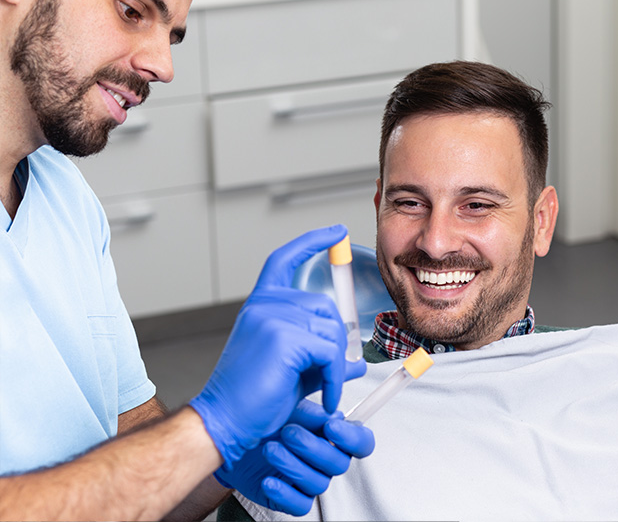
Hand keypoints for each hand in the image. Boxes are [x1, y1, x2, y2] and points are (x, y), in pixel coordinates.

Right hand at [189, 225, 367, 467]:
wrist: (224, 422)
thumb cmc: (252, 398)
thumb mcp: (295, 369)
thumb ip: (323, 356)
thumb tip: (356, 361)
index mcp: (261, 305)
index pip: (286, 259)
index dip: (313, 242)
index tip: (336, 233)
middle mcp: (265, 304)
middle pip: (325, 307)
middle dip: (335, 342)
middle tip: (326, 375)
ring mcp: (272, 317)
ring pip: (331, 330)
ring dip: (335, 365)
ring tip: (322, 390)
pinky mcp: (283, 337)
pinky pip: (330, 352)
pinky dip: (335, 378)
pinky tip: (325, 397)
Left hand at [214, 399, 374, 515]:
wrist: (228, 431)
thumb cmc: (262, 411)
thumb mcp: (292, 392)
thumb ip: (323, 386)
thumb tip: (352, 369)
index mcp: (331, 433)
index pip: (361, 441)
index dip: (352, 438)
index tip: (330, 427)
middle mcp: (323, 456)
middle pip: (339, 463)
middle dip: (313, 447)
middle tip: (289, 431)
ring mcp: (307, 477)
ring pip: (319, 483)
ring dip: (293, 465)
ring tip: (270, 448)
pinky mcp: (290, 496)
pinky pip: (299, 504)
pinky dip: (283, 492)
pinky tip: (268, 478)